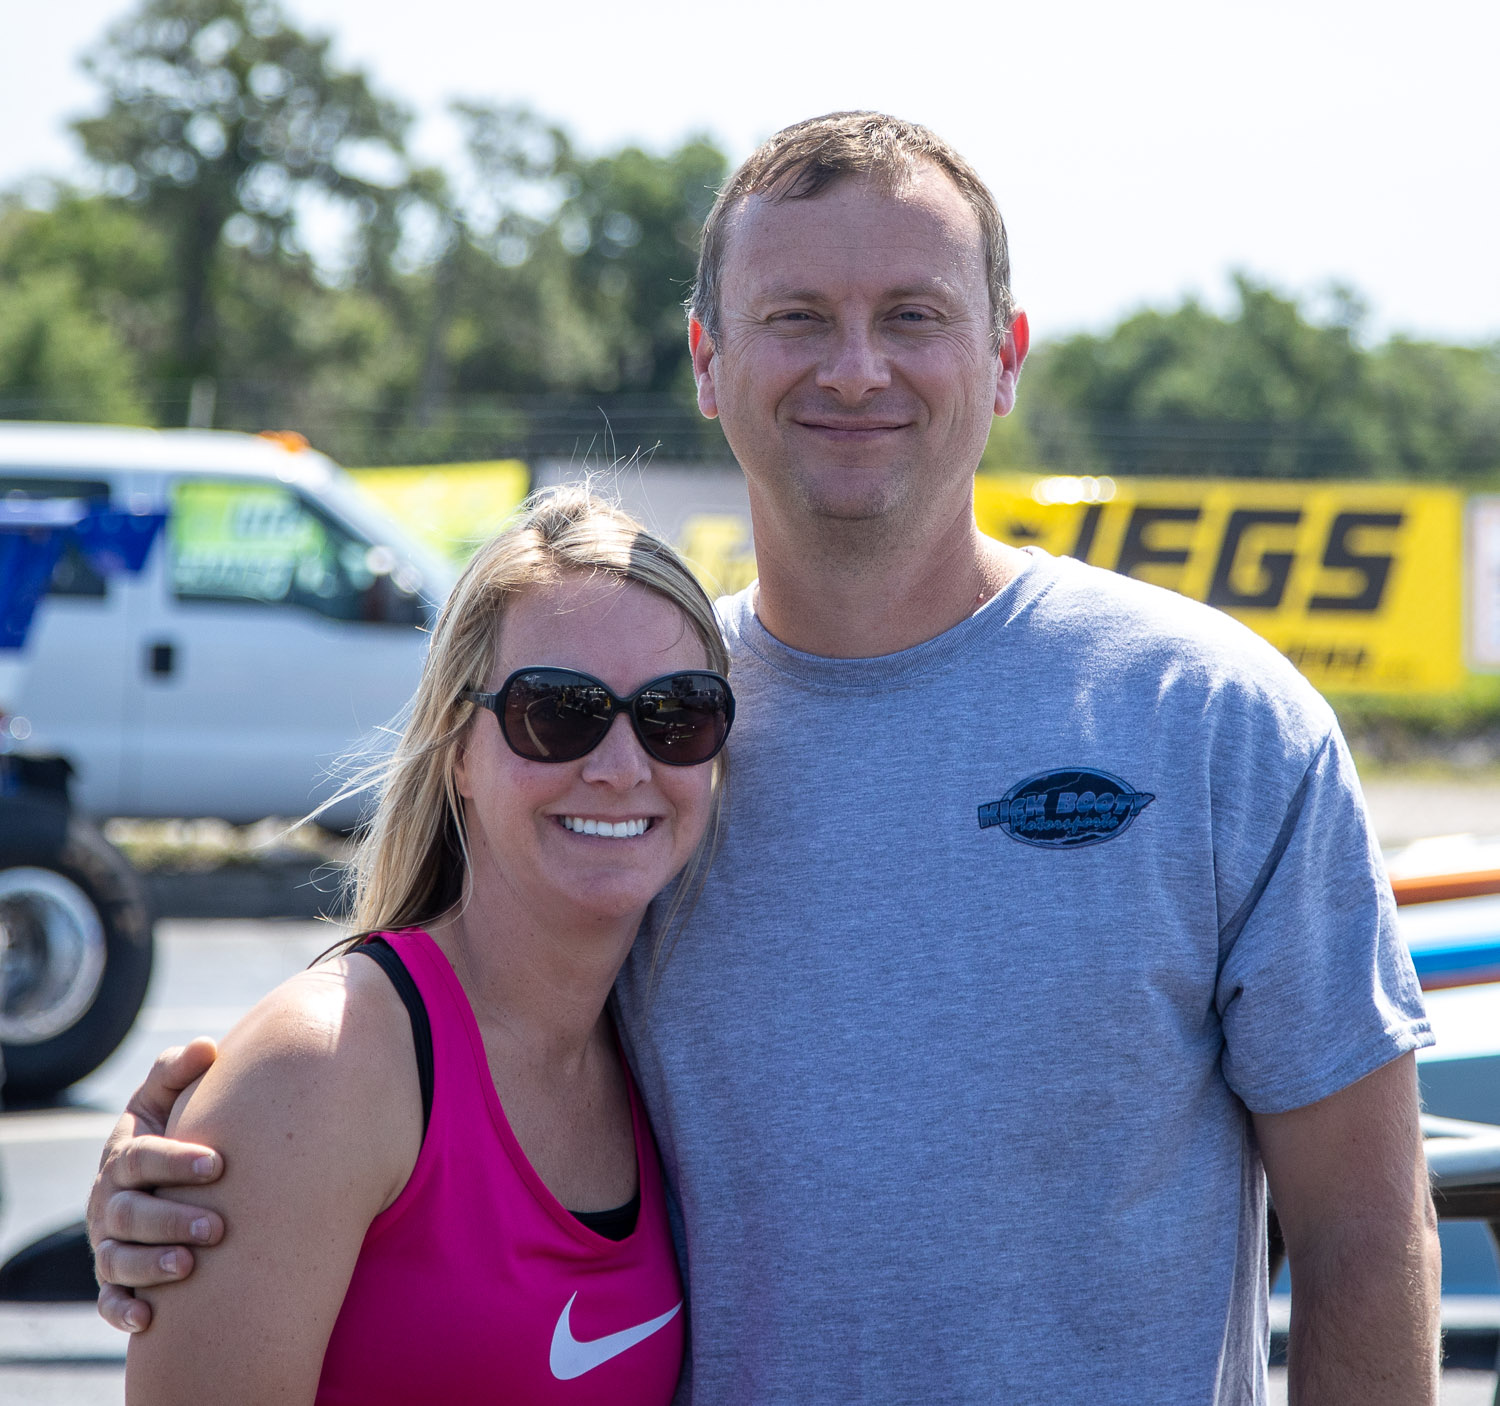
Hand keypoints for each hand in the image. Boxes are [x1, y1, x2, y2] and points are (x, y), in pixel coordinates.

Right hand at [88, 1038, 225, 1331]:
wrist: (150, 1175)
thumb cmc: (169, 1130)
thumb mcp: (165, 1098)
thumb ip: (179, 1071)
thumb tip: (208, 1046)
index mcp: (125, 1156)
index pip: (144, 1159)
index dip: (178, 1161)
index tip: (220, 1164)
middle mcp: (110, 1202)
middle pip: (132, 1214)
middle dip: (172, 1220)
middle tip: (217, 1227)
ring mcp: (108, 1242)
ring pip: (119, 1260)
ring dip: (150, 1266)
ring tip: (188, 1268)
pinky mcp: (112, 1277)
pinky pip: (108, 1300)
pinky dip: (122, 1310)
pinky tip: (149, 1319)